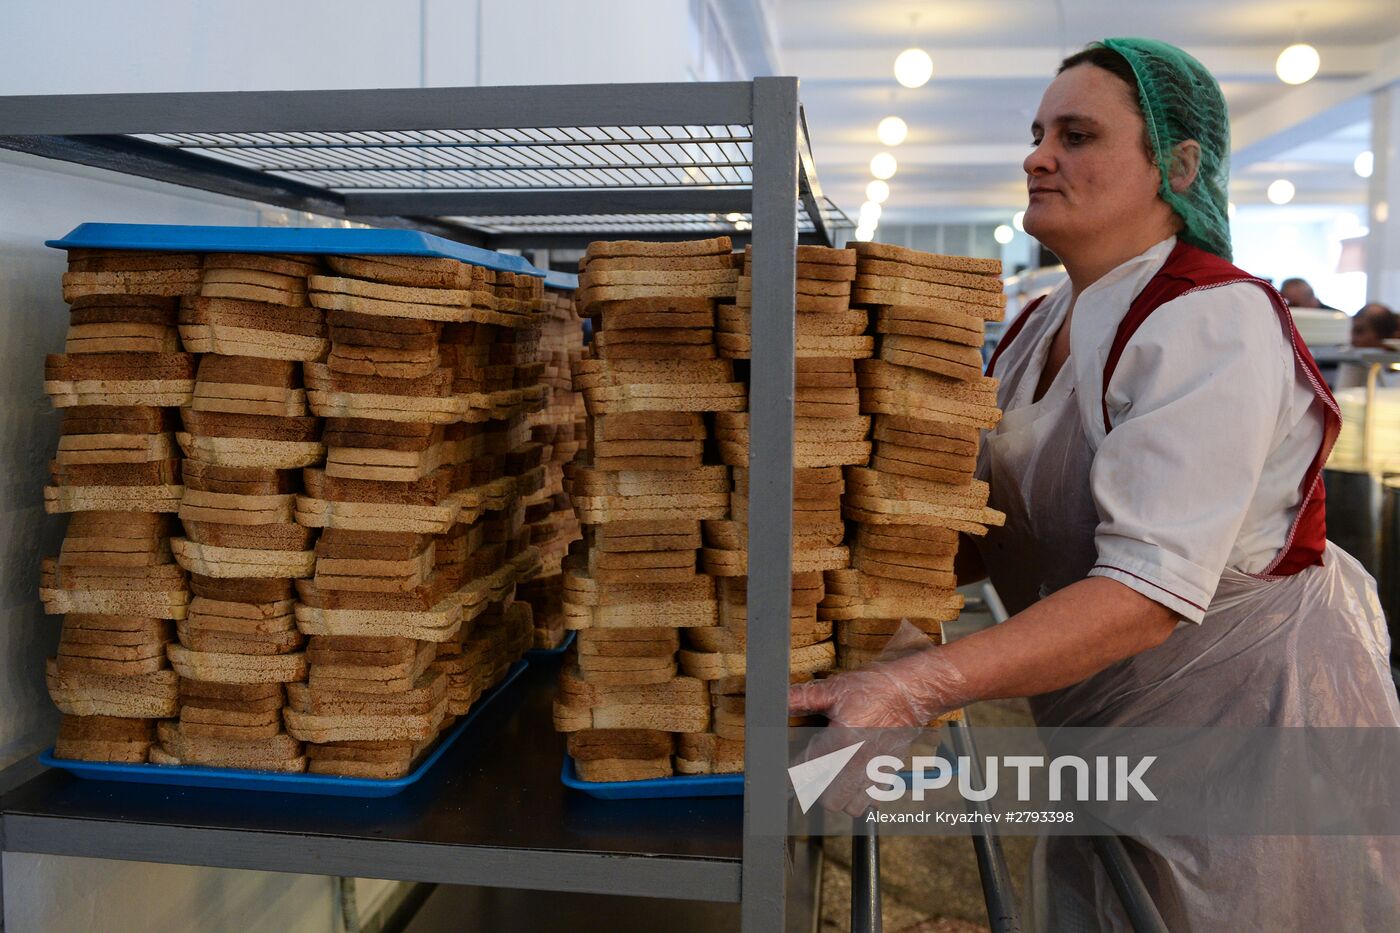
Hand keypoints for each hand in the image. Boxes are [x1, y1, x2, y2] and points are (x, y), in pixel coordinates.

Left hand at [787, 621, 970, 816]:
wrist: (911, 691)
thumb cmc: (873, 689)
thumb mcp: (834, 689)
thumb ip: (803, 698)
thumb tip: (777, 700)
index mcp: (841, 742)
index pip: (808, 773)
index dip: (794, 775)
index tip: (789, 773)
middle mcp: (859, 762)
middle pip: (829, 800)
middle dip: (817, 790)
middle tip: (813, 773)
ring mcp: (877, 770)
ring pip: (851, 806)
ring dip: (840, 797)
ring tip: (834, 778)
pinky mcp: (890, 772)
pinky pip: (873, 800)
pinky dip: (862, 796)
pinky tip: (855, 779)